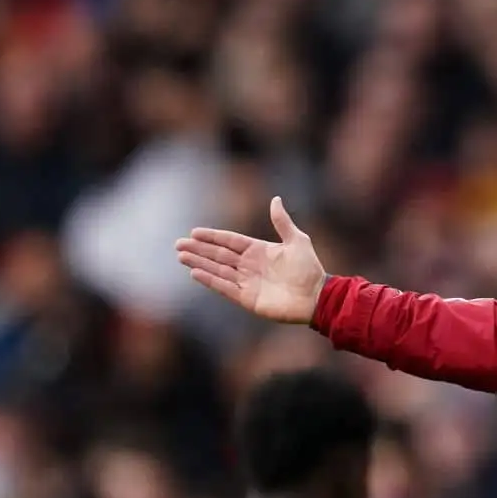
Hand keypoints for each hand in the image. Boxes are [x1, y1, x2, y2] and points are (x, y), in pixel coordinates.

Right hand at [175, 197, 325, 323]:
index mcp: (259, 251)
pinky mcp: (247, 299)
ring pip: (218, 270)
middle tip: (179, 244)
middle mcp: (250, 266)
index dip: (213, 237)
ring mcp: (248, 282)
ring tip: (181, 256)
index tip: (194, 232)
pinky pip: (225, 288)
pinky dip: (210, 280)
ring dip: (200, 263)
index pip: (230, 241)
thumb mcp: (297, 240)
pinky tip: (195, 272)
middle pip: (219, 255)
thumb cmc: (310, 269)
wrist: (317, 297)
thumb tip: (276, 199)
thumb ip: (282, 222)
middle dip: (199, 249)